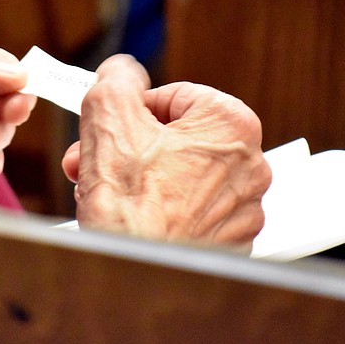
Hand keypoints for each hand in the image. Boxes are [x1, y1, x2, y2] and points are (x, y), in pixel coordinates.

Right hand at [62, 55, 270, 249]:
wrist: (137, 273)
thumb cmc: (130, 203)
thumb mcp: (109, 114)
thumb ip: (117, 79)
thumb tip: (122, 70)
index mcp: (231, 124)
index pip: (173, 97)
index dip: (131, 112)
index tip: (109, 129)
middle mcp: (249, 165)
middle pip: (176, 138)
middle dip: (129, 147)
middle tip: (95, 160)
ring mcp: (243, 209)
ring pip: (181, 175)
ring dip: (141, 177)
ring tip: (106, 192)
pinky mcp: (230, 242)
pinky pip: (191, 211)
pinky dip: (162, 209)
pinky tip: (133, 215)